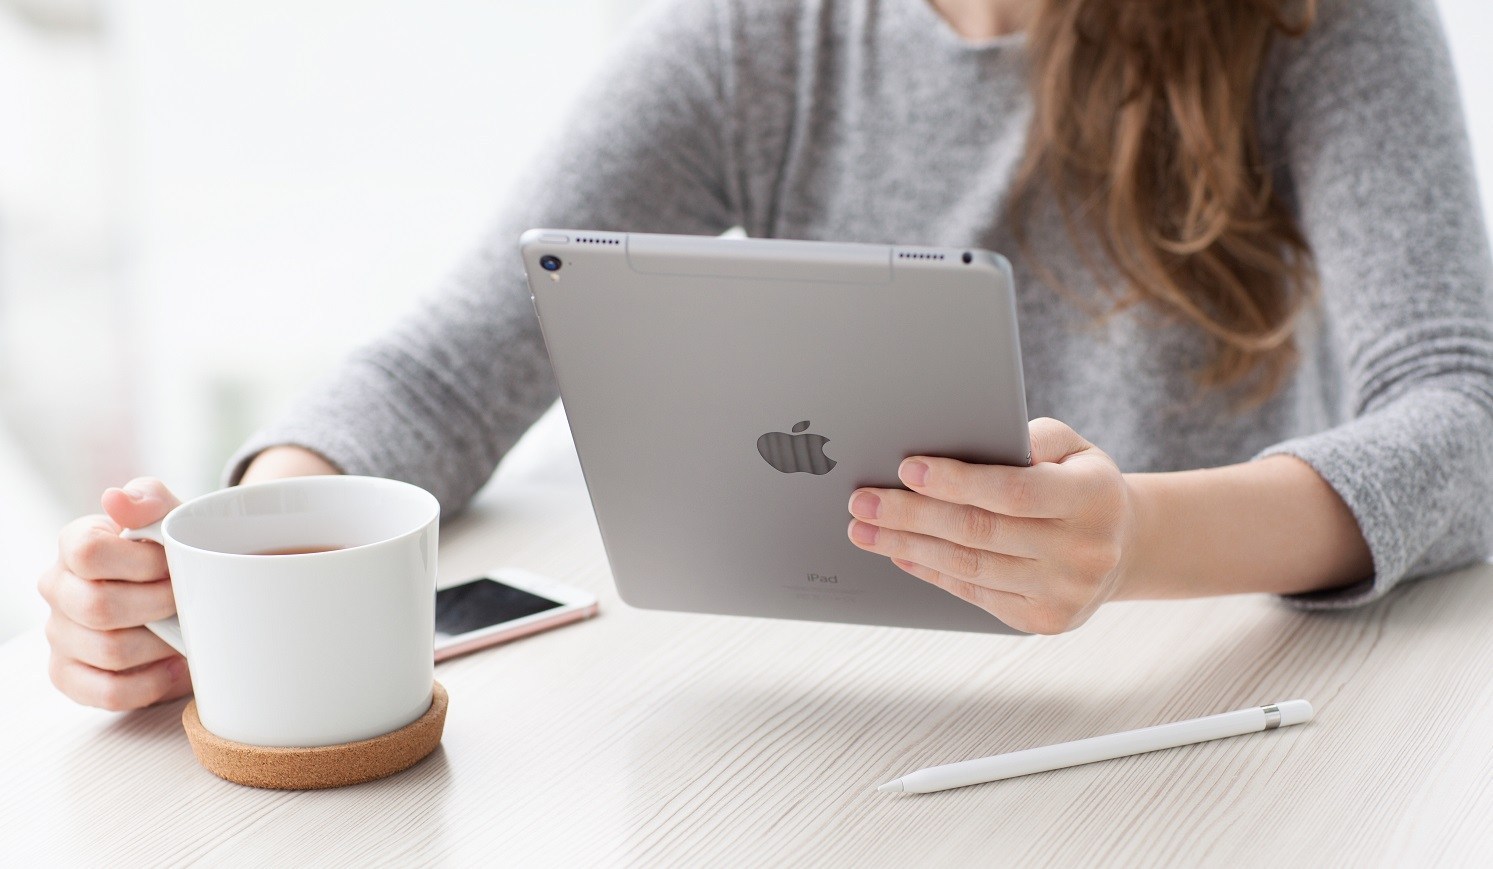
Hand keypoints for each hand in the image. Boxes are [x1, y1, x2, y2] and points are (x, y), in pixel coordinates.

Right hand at [37, 478, 190, 709]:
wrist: (188, 593)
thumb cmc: (175, 553)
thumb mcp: (173, 516)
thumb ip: (149, 499)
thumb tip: (116, 499)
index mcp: (75, 544)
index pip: (88, 553)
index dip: (143, 563)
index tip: (174, 565)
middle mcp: (58, 588)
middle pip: (99, 607)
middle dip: (158, 606)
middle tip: (186, 601)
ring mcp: (59, 634)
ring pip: (110, 651)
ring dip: (161, 644)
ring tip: (184, 631)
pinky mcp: (70, 675)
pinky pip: (108, 691)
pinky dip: (151, 683)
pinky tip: (172, 665)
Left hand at [846, 418, 1132, 633]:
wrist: (1123, 545)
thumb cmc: (1080, 482)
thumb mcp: (1073, 446)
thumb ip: (1031, 436)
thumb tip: (974, 439)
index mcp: (1093, 498)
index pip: (1014, 491)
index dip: (957, 482)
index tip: (907, 468)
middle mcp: (1084, 551)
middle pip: (980, 532)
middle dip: (912, 514)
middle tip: (862, 500)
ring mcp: (1065, 592)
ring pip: (969, 567)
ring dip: (907, 545)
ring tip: (864, 528)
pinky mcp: (1043, 619)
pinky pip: (974, 593)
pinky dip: (930, 571)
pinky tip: (899, 551)